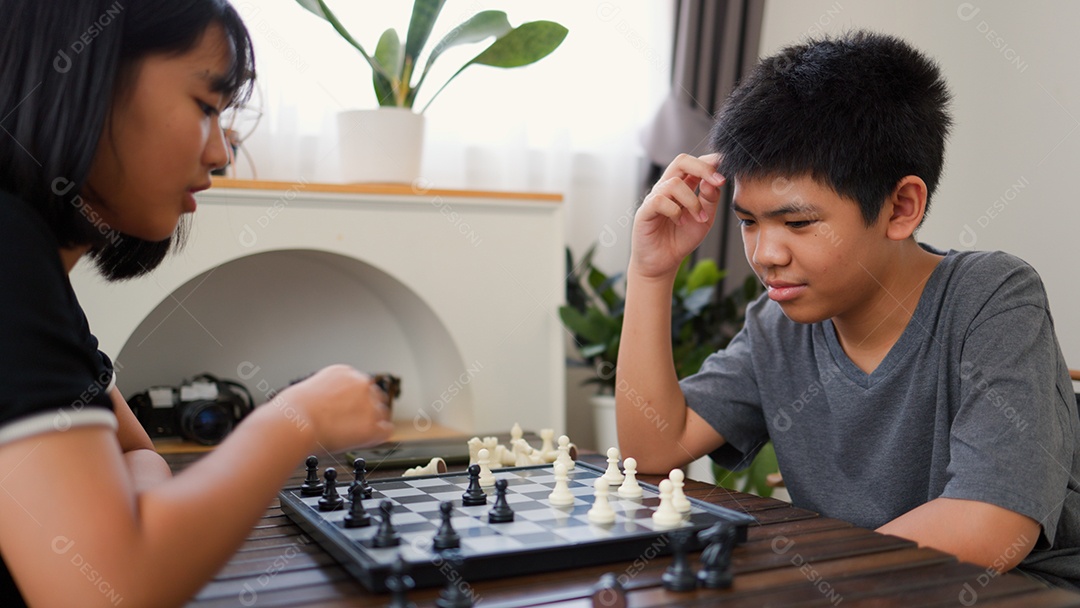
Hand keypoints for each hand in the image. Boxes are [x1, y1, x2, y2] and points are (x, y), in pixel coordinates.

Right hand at [275, 365, 393, 452]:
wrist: (293, 422)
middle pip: (375, 396)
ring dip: (370, 423)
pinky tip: (362, 440)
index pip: (360, 384)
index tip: (346, 410)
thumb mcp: (309, 389)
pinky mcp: (372, 425)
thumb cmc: (293, 410)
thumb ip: (327, 393)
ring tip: (349, 433)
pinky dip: (376, 436)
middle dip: (365, 410)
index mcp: (344, 372)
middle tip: (349, 424)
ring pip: (381, 413)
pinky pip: (385, 430)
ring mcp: (369, 404)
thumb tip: (327, 406)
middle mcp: (361, 383)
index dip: (353, 400)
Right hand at [631, 153, 725, 279]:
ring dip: (692, 201)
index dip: (710, 162)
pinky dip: (675, 211)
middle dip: (703, 168)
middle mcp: (667, 188)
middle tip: (718, 182)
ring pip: (673, 183)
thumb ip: (711, 199)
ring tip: (698, 218)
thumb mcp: (705, 219)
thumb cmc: (681, 239)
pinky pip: (659, 200)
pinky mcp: (644, 211)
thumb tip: (714, 181)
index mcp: (683, 186)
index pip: (694, 163)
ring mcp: (654, 198)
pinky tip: (679, 222)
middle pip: (681, 161)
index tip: (726, 172)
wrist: (664, 263)